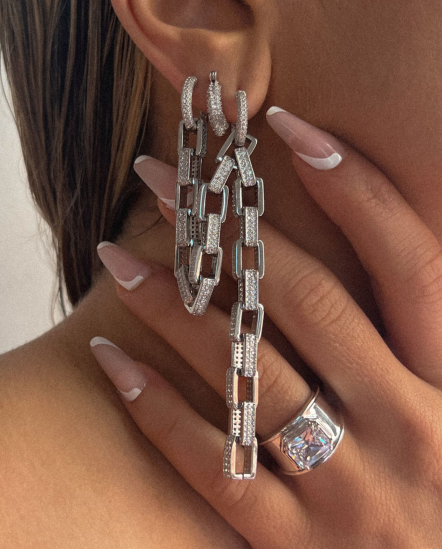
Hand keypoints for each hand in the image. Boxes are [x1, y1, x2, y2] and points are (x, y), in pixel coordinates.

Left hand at [91, 108, 441, 547]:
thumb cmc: (436, 477)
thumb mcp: (440, 395)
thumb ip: (407, 332)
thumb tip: (334, 253)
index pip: (411, 262)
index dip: (355, 186)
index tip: (286, 125)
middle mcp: (407, 428)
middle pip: (309, 304)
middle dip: (231, 232)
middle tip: (163, 178)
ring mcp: (349, 493)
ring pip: (247, 376)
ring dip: (173, 308)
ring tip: (118, 258)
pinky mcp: (295, 546)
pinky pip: (215, 466)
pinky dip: (158, 410)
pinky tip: (113, 360)